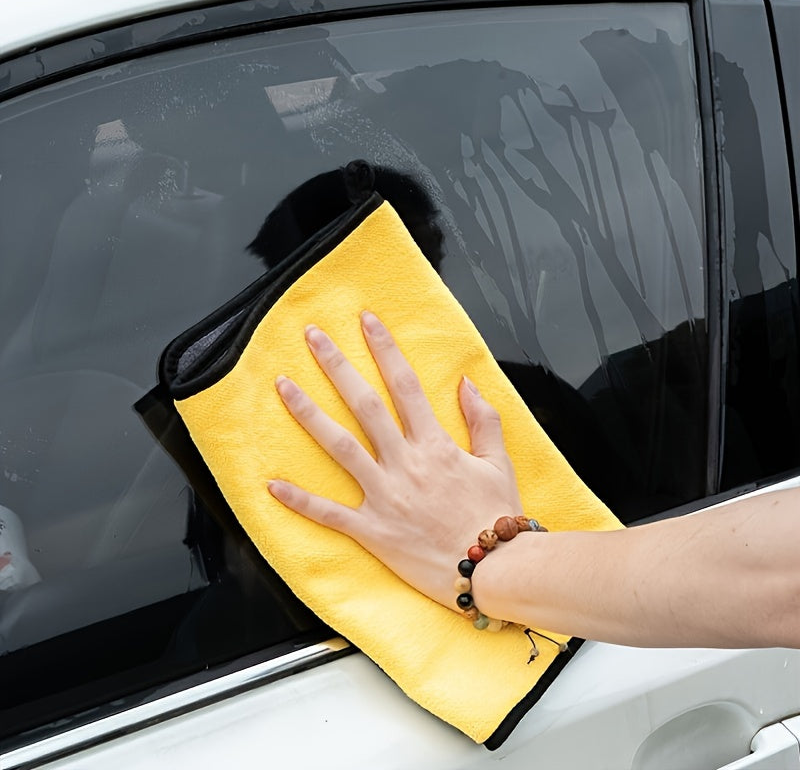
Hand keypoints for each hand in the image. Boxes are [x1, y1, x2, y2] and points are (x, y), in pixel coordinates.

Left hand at [268, 311, 522, 611]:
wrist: (494, 570)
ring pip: (339, 447)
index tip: (366, 321)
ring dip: (309, 414)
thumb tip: (466, 383)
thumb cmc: (496, 517)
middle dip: (337, 365)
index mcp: (436, 444)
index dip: (384, 348)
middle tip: (313, 336)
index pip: (405, 384)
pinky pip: (329, 514)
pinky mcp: (373, 531)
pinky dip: (300, 500)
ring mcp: (385, 496)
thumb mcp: (499, 462)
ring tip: (283, 386)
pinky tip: (272, 483)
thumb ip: (483, 419)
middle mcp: (405, 464)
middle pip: (364, 405)